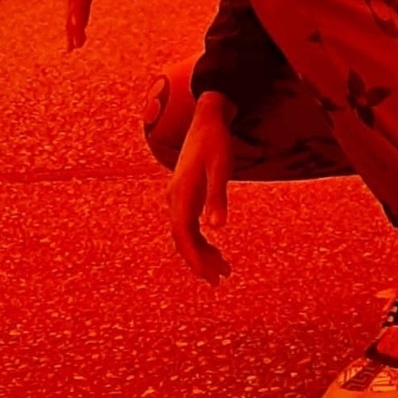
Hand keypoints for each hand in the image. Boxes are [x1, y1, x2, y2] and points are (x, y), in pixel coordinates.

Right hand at [167, 93, 234, 284]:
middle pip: (183, 238)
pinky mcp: (185, 194)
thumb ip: (217, 196)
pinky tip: (215, 248)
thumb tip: (217, 227)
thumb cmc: (216, 141)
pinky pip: (189, 224)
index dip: (194, 257)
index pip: (183, 234)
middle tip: (219, 279)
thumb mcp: (221, 167)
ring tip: (222, 269)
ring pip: (186, 233)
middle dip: (199, 260)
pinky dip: (201, 239)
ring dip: (201, 252)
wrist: (208, 118)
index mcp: (181, 193)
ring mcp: (178, 196)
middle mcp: (175, 197)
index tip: (208, 275)